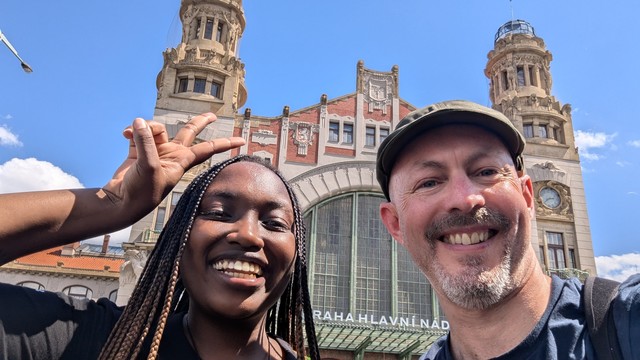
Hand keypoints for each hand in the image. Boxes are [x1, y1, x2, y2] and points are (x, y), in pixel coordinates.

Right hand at [102, 113, 244, 215]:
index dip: (224, 144)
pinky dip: (132, 130)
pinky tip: (125, 133)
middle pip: (189, 132)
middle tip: (213, 115)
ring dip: (145, 127)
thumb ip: (146, 142)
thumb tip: (139, 121)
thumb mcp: (149, 166)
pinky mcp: (138, 151)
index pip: (208, 149)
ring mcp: (155, 152)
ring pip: (156, 128)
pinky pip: (138, 133)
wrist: (120, 202)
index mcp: (182, 161)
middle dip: (200, 122)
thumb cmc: (142, 191)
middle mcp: (171, 154)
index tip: (242, 141)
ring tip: (132, 132)